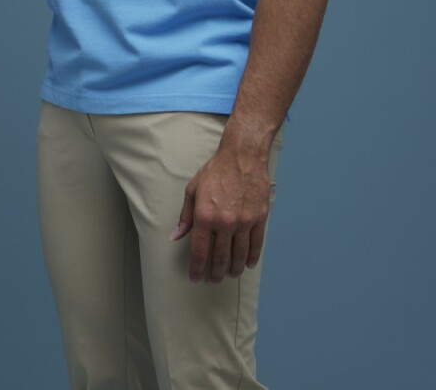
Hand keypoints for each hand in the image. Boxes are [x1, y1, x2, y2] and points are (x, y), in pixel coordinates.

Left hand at [170, 138, 272, 283]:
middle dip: (215, 273)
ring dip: (233, 269)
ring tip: (229, 275)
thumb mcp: (193, 189)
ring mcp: (244, 221)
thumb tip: (176, 236)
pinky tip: (247, 264)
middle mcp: (224, 222)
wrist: (242, 155)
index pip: (199, 252)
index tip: (196, 278)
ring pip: (238, 255)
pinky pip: (256, 245)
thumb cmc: (216, 170)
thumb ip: (185, 216)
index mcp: (204, 216)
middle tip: (213, 280)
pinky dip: (251, 258)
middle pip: (220, 258)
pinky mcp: (259, 218)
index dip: (197, 269)